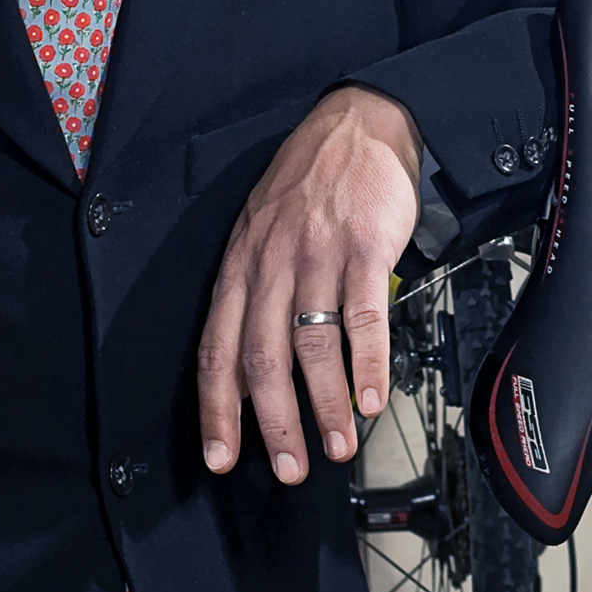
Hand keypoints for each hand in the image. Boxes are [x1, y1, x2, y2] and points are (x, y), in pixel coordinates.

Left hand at [198, 85, 423, 483]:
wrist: (358, 122)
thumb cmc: (310, 182)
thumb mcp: (262, 230)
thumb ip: (255, 295)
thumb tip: (256, 368)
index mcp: (241, 265)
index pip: (217, 348)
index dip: (217, 408)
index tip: (221, 456)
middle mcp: (272, 264)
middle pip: (263, 358)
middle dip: (274, 424)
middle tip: (289, 468)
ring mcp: (318, 255)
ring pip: (313, 345)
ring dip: (326, 405)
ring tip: (338, 445)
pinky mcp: (365, 246)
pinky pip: (364, 315)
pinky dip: (368, 363)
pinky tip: (374, 396)